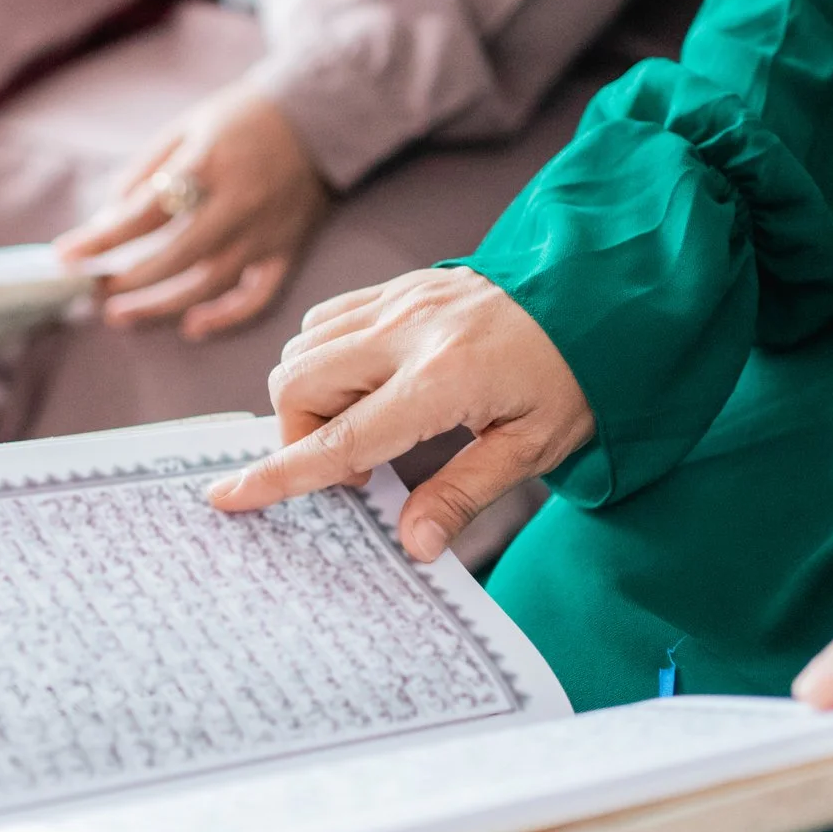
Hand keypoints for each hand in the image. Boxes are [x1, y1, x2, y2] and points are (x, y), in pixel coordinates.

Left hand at [54, 90, 332, 339]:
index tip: (65, 256)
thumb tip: (110, 217)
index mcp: (208, 165)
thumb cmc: (243, 119)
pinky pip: (258, 296)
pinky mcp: (288, 250)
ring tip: (121, 314)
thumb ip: (146, 172)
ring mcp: (266, 232)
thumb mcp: (187, 128)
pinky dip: (226, 317)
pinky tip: (192, 327)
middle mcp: (238, 203)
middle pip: (174, 257)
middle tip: (92, 289)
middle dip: (126, 279)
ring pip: (209, 284)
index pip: (144, 213)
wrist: (321, 115)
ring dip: (160, 305)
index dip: (101, 238)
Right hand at [207, 267, 593, 559]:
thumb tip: (415, 546)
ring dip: (314, 394)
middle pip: (298, 383)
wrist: (604, 291)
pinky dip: (329, 355)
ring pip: (305, 347)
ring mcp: (400, 301)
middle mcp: (407, 334)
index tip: (228, 497)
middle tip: (362, 466)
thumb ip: (464, 493)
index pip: (339, 440)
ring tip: (372, 423)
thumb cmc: (578, 372)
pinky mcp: (403, 285)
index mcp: (441, 381)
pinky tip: (373, 382)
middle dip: (301, 433)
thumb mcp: (534, 446)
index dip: (279, 475)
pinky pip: (331, 318)